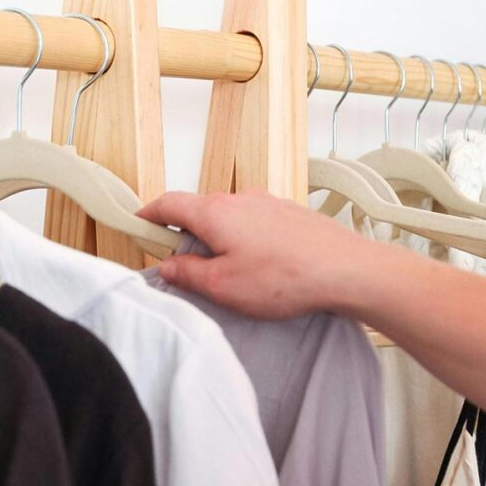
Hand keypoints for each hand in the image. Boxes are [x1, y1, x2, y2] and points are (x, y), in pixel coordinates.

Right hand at [137, 189, 375, 319]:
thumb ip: (187, 273)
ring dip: (217, 239)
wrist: (347, 270)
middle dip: (184, 235)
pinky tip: (257, 267)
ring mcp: (267, 203)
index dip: (148, 215)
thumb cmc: (286, 278)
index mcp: (214, 212)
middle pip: (198, 210)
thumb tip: (168, 265)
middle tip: (183, 266)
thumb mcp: (222, 286)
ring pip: (228, 216)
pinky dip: (243, 239)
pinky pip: (253, 222)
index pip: (168, 203)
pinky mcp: (289, 213)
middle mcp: (240, 199)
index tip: (138, 226)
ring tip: (226, 273)